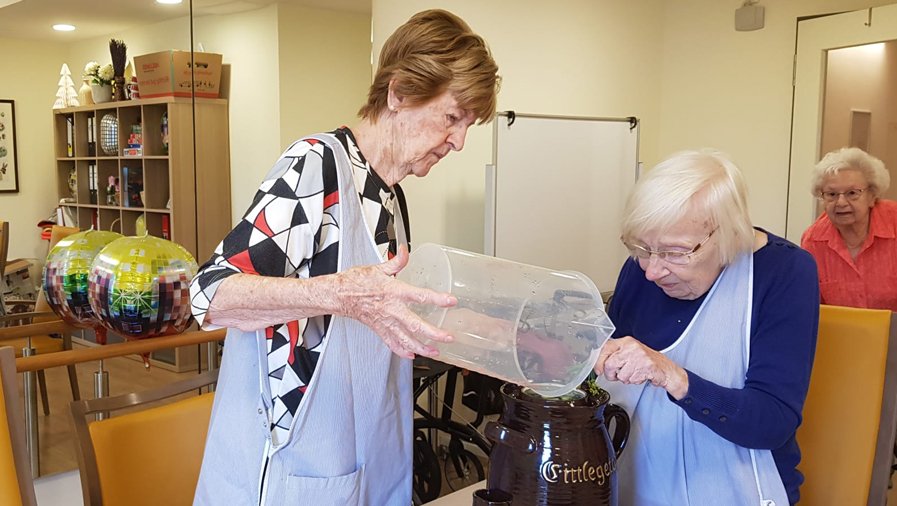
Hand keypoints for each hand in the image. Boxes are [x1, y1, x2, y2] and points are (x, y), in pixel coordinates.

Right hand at [336, 245, 455, 358]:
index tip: (450, 301)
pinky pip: (392, 343)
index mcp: (394, 292)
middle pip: (415, 325)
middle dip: (433, 333)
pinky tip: (412, 355)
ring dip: (422, 347)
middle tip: (447, 337)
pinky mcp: (379, 330)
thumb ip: (396, 262)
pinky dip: (402, 351)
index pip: (420, 296)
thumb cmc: (356, 282)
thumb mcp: (378, 268)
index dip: (437, 299)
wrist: (339, 294)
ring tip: (435, 352)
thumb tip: (405, 252)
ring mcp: (385, 322)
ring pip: (406, 339)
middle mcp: (391, 310)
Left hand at [594, 336, 688, 398]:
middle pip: (610, 364)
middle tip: (615, 376)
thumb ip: (614, 355)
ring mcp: (639, 356)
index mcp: (626, 342)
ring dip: (625, 378)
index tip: (598, 370)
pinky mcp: (646, 366)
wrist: (665, 368)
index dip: (599, 361)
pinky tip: (640, 375)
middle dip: (610, 374)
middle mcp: (632, 347)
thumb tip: (599, 363)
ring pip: (621, 374)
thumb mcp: (629, 352)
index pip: (606, 348)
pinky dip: (634, 381)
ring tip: (633, 373)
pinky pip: (631, 379)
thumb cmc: (645, 361)